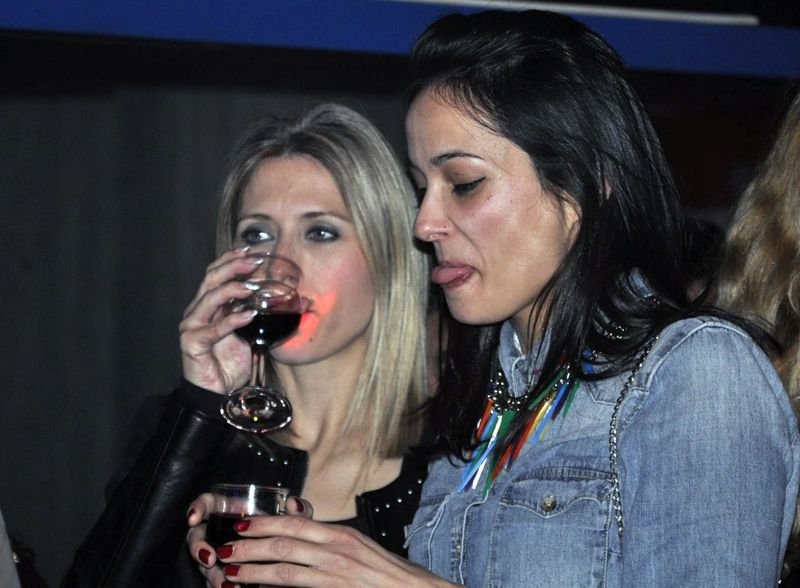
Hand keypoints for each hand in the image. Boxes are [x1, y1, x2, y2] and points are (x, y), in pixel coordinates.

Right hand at [179, 248, 261, 392]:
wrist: (218, 392)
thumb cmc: (232, 363)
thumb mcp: (253, 333)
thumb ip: (264, 315)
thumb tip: (297, 301)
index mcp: (209, 305)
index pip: (216, 273)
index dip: (231, 259)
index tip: (252, 250)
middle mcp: (198, 311)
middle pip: (211, 279)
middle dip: (233, 266)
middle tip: (254, 261)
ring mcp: (192, 326)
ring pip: (209, 298)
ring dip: (231, 289)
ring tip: (251, 286)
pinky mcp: (192, 343)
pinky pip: (212, 329)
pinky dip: (231, 321)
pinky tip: (248, 316)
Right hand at [186, 493, 313, 587]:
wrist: (284, 562)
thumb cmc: (284, 537)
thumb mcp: (291, 525)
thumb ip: (294, 514)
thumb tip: (294, 504)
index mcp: (231, 512)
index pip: (207, 504)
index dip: (197, 507)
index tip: (194, 518)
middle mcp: (218, 531)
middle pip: (197, 535)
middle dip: (198, 548)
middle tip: (210, 558)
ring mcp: (216, 553)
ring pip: (204, 562)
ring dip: (211, 573)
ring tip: (224, 583)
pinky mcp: (220, 572)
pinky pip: (213, 578)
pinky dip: (219, 584)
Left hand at [212, 513, 456, 586]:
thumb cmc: (388, 574)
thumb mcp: (358, 549)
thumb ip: (329, 544)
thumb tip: (300, 542)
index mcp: (340, 535)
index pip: (295, 523)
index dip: (265, 522)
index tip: (243, 524)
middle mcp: (337, 548)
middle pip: (283, 542)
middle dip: (250, 545)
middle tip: (224, 549)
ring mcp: (337, 571)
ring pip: (285, 567)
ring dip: (253, 569)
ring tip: (231, 571)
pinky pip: (298, 586)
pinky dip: (274, 586)